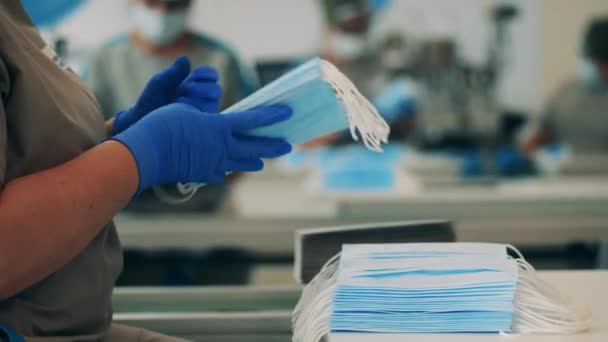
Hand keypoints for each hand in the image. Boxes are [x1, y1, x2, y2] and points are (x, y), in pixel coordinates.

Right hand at [111, 104, 292, 193]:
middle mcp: (222, 148)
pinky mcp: (203, 175)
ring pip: (240, 163)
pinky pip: (220, 171)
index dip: (272, 116)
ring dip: (254, 161)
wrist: (146, 152)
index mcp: (220, 127)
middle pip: (254, 147)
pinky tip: (227, 169)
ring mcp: (213, 164)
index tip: (287, 113)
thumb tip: (213, 124)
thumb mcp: (187, 110)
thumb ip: (205, 117)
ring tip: (263, 163)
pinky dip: (226, 168)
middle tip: (288, 145)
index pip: (252, 120)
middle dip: (273, 145)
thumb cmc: (163, 124)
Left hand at [112, 56, 222, 134]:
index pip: (212, 76)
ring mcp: (203, 114)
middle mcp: (202, 99)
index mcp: (195, 84)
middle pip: (216, 89)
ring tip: (179, 100)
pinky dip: (194, 110)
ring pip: (213, 102)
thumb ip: (174, 72)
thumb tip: (185, 58)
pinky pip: (207, 117)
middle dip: (201, 87)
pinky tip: (180, 109)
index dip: (206, 73)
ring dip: (197, 98)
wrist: (142, 122)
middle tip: (184, 88)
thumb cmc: (151, 102)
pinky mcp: (200, 126)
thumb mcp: (160, 83)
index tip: (194, 73)